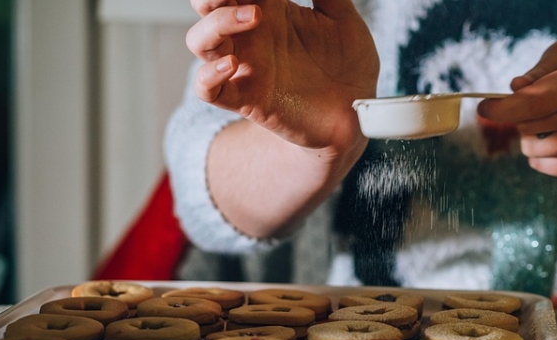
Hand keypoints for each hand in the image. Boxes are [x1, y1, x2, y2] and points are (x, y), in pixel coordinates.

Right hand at [186, 0, 377, 149]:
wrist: (355, 113)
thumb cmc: (347, 64)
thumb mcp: (344, 19)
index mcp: (269, 9)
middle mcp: (251, 35)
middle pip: (207, 5)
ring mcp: (246, 66)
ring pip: (200, 41)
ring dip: (216, 23)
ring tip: (253, 16)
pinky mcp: (247, 99)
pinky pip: (207, 89)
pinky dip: (209, 75)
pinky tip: (232, 64)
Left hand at [477, 41, 556, 179]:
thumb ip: (539, 70)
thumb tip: (516, 89)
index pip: (538, 100)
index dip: (504, 107)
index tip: (484, 108)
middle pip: (532, 125)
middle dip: (518, 119)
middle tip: (529, 111)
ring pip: (535, 148)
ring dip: (529, 138)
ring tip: (547, 125)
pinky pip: (545, 166)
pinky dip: (540, 156)